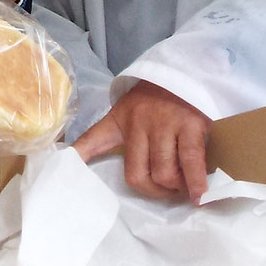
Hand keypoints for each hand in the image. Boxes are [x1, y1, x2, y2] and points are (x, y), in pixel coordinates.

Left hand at [70, 82, 212, 202]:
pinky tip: (198, 194)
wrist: (187, 71)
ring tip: (183, 187)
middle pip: (139, 175)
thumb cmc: (156, 98)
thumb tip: (72, 162)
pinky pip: (191, 162)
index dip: (80, 158)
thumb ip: (103, 138)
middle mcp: (138, 123)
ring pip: (164, 172)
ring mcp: (165, 124)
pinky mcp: (191, 125)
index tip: (67, 174)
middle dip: (156, 190)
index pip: (92, 140)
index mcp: (118, 121)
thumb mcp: (124, 112)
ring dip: (175, 188)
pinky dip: (195, 183)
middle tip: (167, 190)